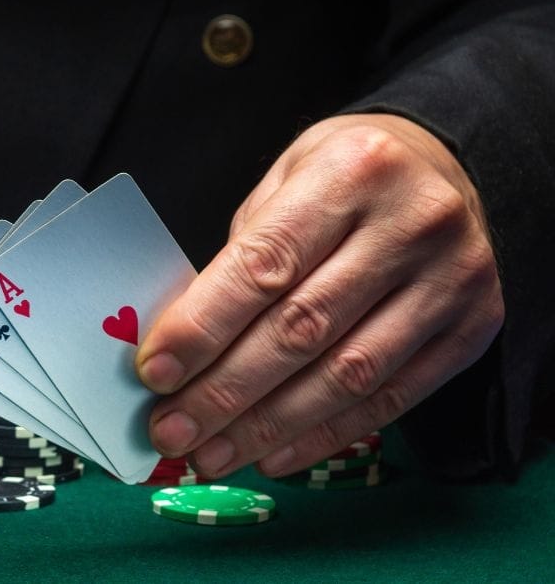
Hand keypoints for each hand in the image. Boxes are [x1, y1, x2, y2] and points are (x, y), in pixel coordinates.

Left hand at [137, 114, 503, 477]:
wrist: (445, 171)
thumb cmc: (343, 177)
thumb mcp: (283, 182)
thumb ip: (241, 257)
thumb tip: (182, 348)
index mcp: (352, 172)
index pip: (264, 265)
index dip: (203, 327)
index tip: (154, 374)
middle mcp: (411, 224)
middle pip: (302, 329)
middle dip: (224, 392)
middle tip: (171, 431)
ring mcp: (452, 280)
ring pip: (346, 375)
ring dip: (267, 427)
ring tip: (212, 455)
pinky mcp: (472, 329)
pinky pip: (390, 399)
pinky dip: (324, 436)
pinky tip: (273, 456)